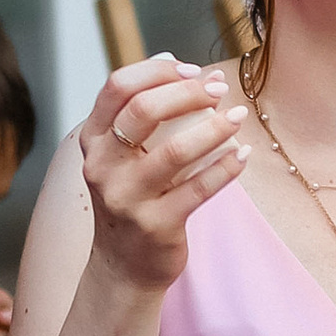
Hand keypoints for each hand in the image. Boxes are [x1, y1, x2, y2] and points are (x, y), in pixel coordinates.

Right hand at [78, 55, 249, 296]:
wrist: (123, 265)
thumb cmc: (131, 196)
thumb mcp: (123, 154)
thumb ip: (147, 113)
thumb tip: (192, 69)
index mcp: (93, 140)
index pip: (117, 87)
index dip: (157, 70)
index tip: (192, 69)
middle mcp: (102, 167)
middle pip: (143, 111)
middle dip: (188, 93)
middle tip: (219, 89)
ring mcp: (127, 198)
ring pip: (175, 150)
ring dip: (214, 128)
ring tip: (238, 116)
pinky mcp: (156, 226)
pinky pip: (198, 189)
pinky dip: (225, 167)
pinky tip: (242, 154)